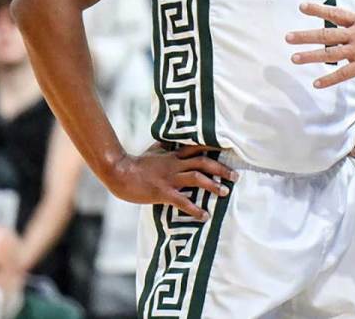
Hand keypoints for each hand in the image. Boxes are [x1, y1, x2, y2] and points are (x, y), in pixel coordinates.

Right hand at [108, 144, 239, 220]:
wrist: (119, 172)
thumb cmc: (136, 162)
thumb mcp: (153, 150)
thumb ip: (166, 146)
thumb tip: (171, 138)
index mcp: (173, 154)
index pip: (198, 148)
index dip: (214, 148)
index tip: (229, 150)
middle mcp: (175, 164)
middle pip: (203, 163)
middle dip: (221, 169)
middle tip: (235, 176)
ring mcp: (169, 178)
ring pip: (197, 178)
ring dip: (213, 186)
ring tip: (225, 192)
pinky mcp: (163, 192)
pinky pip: (182, 201)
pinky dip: (195, 209)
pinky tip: (204, 216)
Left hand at [286, 0, 354, 88]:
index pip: (335, 12)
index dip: (318, 9)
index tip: (301, 6)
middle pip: (326, 34)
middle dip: (305, 36)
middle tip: (287, 38)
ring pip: (329, 54)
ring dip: (311, 56)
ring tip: (294, 58)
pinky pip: (343, 74)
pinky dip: (329, 79)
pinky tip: (316, 83)